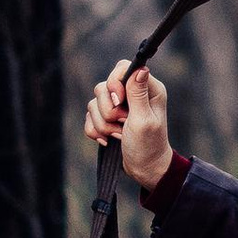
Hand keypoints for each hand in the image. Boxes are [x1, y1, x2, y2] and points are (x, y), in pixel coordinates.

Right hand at [85, 59, 172, 190]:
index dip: (114, 83)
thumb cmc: (148, 146)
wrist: (143, 169)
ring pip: (94, 103)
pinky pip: (89, 117)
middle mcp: (132, 93)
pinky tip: (109, 140)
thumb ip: (138, 94)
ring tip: (119, 135)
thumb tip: (140, 68)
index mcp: (147, 88)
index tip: (119, 101)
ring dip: (103, 124)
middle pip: (103, 87)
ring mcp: (118, 106)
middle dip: (108, 110)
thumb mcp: (143, 120)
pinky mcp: (107, 118)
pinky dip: (96, 131)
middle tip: (123, 123)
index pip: (122, 68)